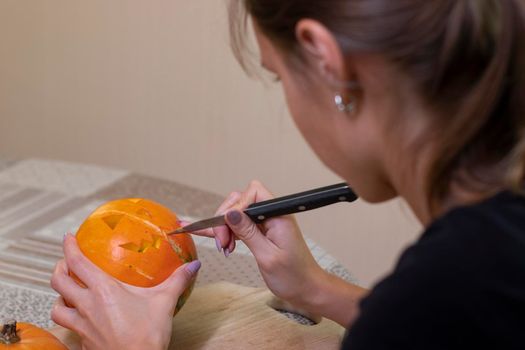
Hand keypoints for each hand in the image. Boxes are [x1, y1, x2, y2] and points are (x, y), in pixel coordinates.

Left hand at [50, 234, 199, 349]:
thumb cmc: (148, 335)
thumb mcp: (165, 302)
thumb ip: (178, 280)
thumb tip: (193, 265)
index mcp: (103, 290)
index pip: (77, 263)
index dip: (69, 247)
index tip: (69, 237)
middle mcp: (87, 306)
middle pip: (59, 282)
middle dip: (59, 268)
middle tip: (67, 263)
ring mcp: (82, 325)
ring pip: (57, 307)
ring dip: (60, 296)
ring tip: (68, 292)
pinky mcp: (83, 342)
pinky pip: (68, 328)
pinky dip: (69, 319)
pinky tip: (81, 319)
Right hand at [189, 180, 324, 306]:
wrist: (306, 289)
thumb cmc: (293, 276)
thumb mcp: (267, 256)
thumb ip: (248, 232)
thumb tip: (230, 213)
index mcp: (279, 215)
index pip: (253, 193)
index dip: (235, 206)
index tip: (226, 227)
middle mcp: (272, 215)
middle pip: (241, 201)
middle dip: (226, 218)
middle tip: (221, 241)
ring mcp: (267, 223)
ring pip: (238, 213)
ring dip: (225, 228)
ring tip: (223, 247)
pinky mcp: (262, 232)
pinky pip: (241, 225)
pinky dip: (229, 232)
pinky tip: (218, 240)